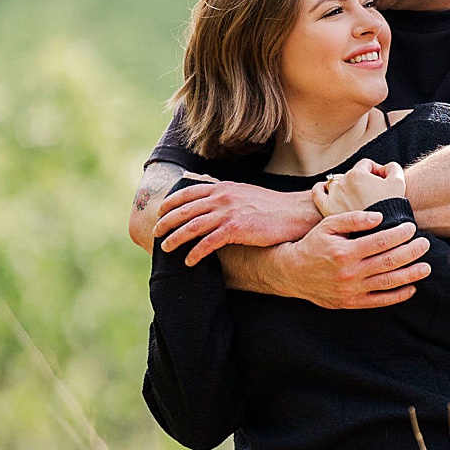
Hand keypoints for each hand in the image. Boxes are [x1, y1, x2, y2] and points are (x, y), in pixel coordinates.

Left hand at [156, 180, 322, 264]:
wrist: (293, 213)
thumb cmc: (271, 207)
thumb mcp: (245, 192)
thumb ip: (226, 194)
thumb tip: (212, 196)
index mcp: (223, 188)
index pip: (189, 192)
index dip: (171, 202)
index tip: (160, 211)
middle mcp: (222, 197)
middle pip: (185, 209)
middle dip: (167, 221)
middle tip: (155, 232)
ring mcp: (228, 213)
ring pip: (192, 226)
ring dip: (175, 238)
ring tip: (166, 248)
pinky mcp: (236, 229)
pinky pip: (208, 243)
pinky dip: (196, 253)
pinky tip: (189, 261)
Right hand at [269, 212, 430, 309]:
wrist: (293, 273)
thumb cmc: (313, 244)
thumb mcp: (328, 225)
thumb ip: (353, 219)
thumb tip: (379, 217)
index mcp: (344, 252)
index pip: (380, 241)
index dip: (399, 234)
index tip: (411, 228)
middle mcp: (350, 273)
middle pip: (389, 262)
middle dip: (411, 252)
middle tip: (425, 244)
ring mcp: (351, 290)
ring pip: (388, 282)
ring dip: (410, 274)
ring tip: (426, 267)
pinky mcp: (351, 302)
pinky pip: (379, 301)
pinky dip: (397, 296)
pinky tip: (411, 288)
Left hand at [312, 159, 405, 219]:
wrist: (382, 230)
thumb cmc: (391, 206)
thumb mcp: (398, 182)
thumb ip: (392, 168)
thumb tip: (385, 168)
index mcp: (357, 174)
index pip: (366, 165)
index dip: (376, 172)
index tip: (382, 184)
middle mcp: (342, 182)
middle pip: (352, 175)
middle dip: (362, 181)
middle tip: (371, 194)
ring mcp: (333, 195)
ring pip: (336, 183)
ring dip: (344, 186)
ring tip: (354, 196)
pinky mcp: (327, 208)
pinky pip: (318, 193)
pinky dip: (322, 189)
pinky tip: (329, 191)